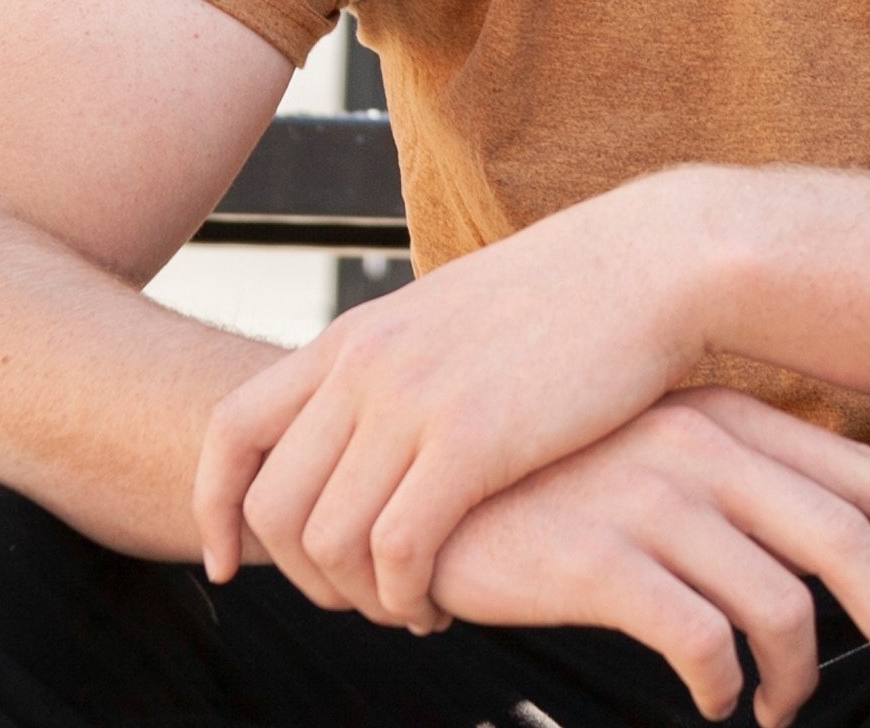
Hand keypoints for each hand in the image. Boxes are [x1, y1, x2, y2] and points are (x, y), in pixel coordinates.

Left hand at [193, 172, 707, 615]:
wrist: (653, 260)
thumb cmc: (573, 296)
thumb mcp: (455, 315)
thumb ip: (400, 362)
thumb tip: (372, 421)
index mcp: (357, 332)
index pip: (231, 428)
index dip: (216, 508)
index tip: (234, 561)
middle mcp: (366, 362)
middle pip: (272, 504)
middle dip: (302, 579)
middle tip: (359, 602)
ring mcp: (413, 397)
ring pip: (327, 542)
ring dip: (359, 600)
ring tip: (410, 609)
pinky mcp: (472, 438)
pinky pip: (396, 553)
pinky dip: (405, 599)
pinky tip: (442, 605)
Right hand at [432, 387, 869, 727]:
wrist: (425, 468)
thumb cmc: (549, 473)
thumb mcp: (651, 453)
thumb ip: (732, 482)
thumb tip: (815, 549)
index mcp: (725, 418)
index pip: (859, 465)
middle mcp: (702, 446)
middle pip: (845, 537)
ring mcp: (652, 496)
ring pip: (779, 604)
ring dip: (797, 678)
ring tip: (778, 711)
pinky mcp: (600, 554)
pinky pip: (699, 640)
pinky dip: (722, 686)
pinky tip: (710, 703)